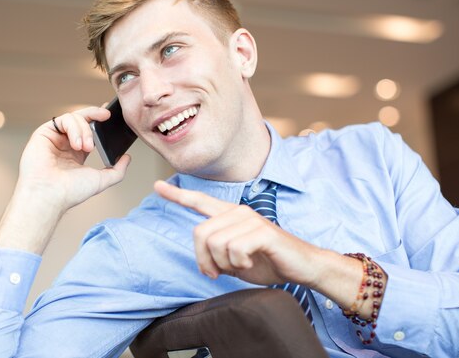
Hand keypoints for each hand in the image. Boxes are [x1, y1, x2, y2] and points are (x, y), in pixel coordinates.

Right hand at [18, 106, 129, 208]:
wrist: (51, 195)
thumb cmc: (71, 192)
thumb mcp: (101, 180)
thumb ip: (117, 170)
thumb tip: (127, 158)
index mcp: (77, 153)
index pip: (90, 131)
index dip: (99, 120)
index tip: (110, 115)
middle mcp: (65, 143)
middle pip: (82, 119)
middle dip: (95, 114)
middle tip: (107, 116)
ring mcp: (54, 137)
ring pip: (74, 118)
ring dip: (85, 130)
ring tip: (87, 147)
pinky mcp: (44, 133)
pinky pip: (63, 120)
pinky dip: (74, 128)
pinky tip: (77, 144)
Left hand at [153, 180, 324, 287]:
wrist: (301, 267)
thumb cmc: (268, 262)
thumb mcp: (235, 260)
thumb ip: (217, 253)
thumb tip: (203, 261)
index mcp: (229, 216)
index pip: (199, 201)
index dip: (177, 195)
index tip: (157, 186)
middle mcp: (237, 212)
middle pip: (200, 233)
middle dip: (205, 260)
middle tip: (219, 273)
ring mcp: (250, 219)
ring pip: (215, 244)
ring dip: (225, 264)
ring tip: (241, 266)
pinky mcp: (262, 231)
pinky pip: (234, 249)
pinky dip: (239, 264)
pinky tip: (251, 263)